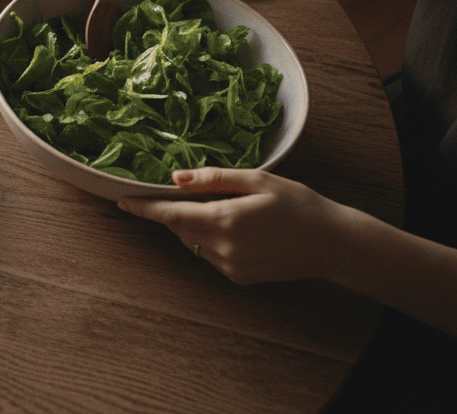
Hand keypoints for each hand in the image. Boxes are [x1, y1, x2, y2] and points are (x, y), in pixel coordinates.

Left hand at [117, 167, 348, 284]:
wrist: (334, 244)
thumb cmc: (300, 205)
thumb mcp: (258, 180)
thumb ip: (215, 180)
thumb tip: (177, 178)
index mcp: (225, 220)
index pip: (170, 215)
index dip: (144, 208)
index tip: (122, 201)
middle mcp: (223, 248)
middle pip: (179, 228)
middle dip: (174, 210)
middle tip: (186, 191)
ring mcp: (230, 266)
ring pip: (193, 242)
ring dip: (194, 225)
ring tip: (223, 208)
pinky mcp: (239, 277)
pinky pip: (210, 255)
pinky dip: (212, 239)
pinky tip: (238, 228)